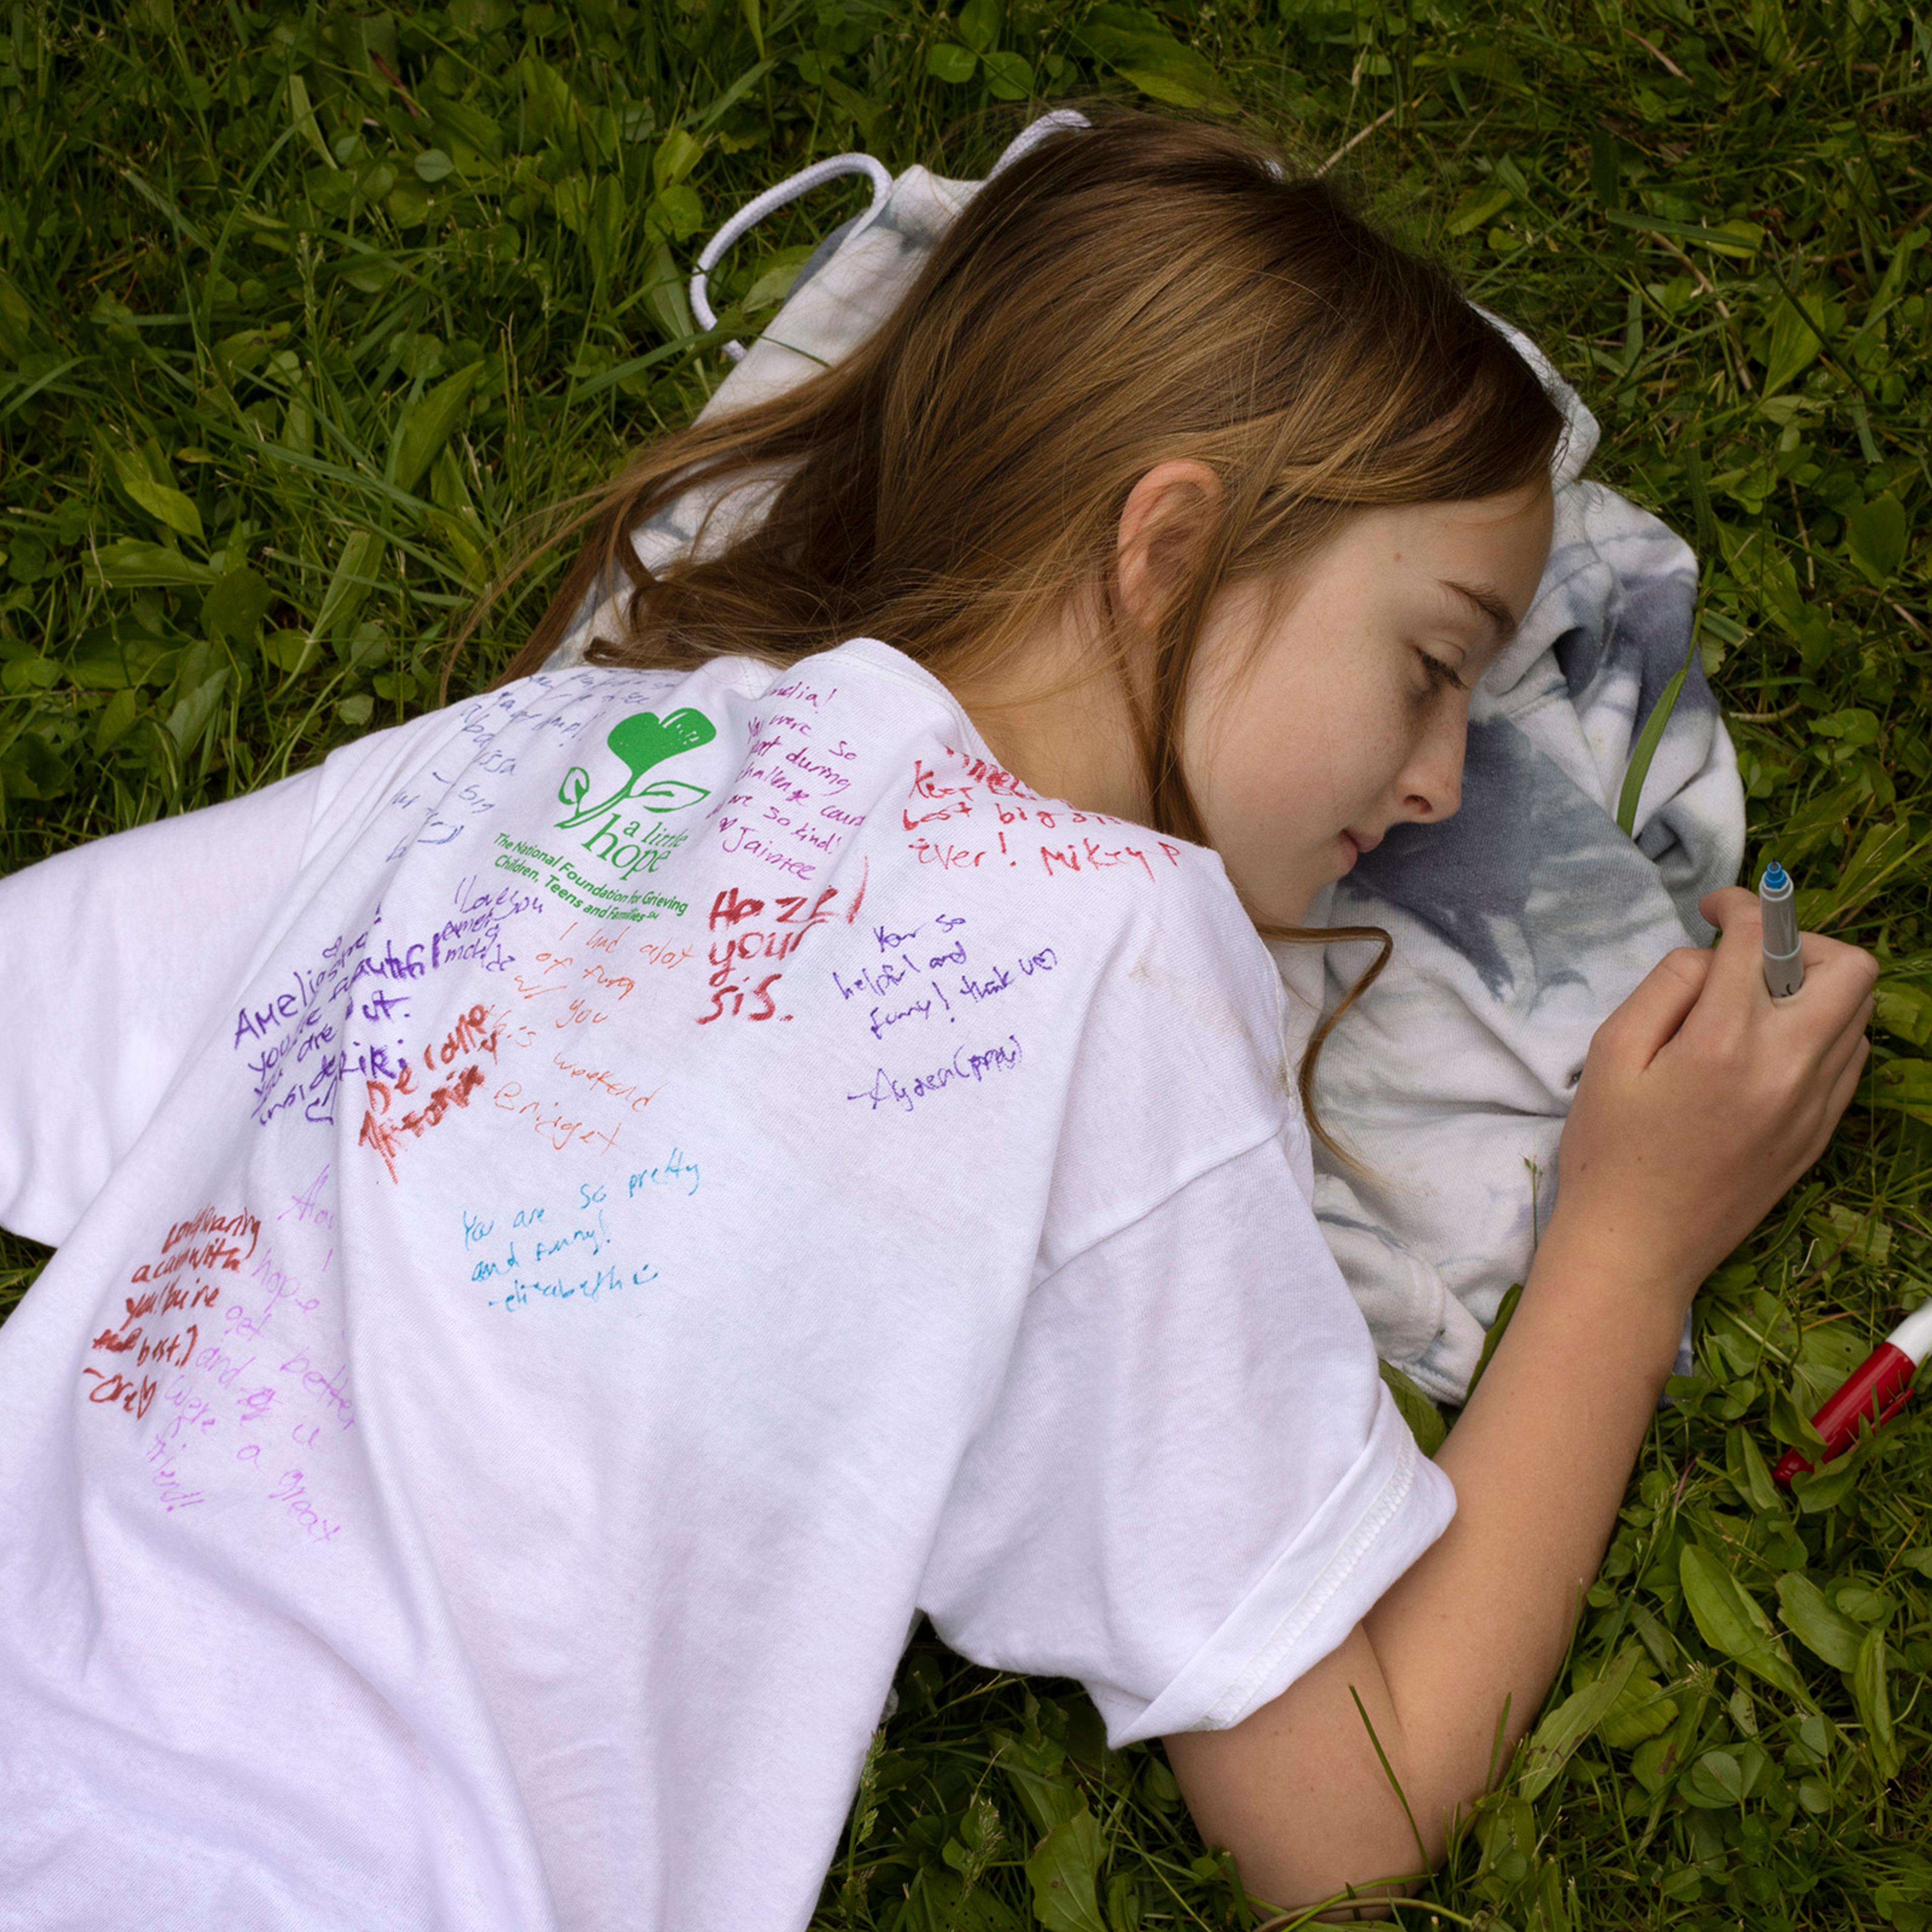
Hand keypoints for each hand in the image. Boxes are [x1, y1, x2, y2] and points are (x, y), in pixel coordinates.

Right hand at [1549, 885, 1875, 1308]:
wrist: (1636, 1249)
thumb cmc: (1608, 1151)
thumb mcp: (1610, 1053)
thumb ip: (1664, 988)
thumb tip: (1710, 959)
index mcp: (1725, 1042)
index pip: (1759, 939)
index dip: (1739, 904)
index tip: (1713, 908)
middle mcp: (1788, 1068)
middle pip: (1846, 967)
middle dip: (1800, 942)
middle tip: (1749, 960)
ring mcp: (1814, 1105)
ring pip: (1858, 1012)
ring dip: (1813, 990)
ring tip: (1755, 1008)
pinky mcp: (1820, 1134)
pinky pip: (1849, 1060)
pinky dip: (1821, 1035)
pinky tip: (1768, 1052)